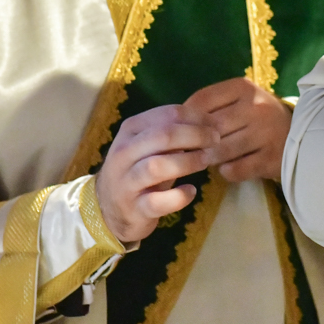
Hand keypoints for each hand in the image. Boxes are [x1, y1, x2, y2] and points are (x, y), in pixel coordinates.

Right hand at [96, 103, 219, 242]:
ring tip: (205, 161)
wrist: (108, 209)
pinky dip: (179, 197)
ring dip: (188, 162)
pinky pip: (158, 202)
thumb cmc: (137, 170)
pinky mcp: (134, 209)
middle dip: (196, 135)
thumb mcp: (149, 146)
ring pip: (157, 166)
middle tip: (215, 141)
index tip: (214, 124)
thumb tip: (208, 123)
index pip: (167, 114)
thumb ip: (172, 133)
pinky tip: (191, 191)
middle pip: (163, 136)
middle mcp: (124, 153)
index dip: (196, 117)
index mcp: (131, 130)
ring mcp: (126, 182)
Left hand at [184, 77, 291, 181]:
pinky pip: (236, 170)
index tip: (179, 129)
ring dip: (209, 158)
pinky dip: (226, 172)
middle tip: (189, 150)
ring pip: (221, 151)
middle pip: (210, 128)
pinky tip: (227, 168)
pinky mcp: (270, 159)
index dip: (185, 117)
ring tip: (206, 159)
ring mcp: (265, 133)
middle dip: (196, 142)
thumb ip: (211, 105)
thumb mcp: (239, 100)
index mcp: (243, 88)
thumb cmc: (259, 116)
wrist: (302, 134)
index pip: (202, 100)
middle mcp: (256, 107)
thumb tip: (175, 121)